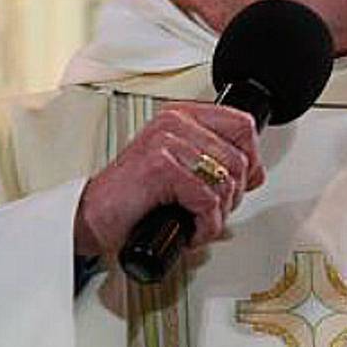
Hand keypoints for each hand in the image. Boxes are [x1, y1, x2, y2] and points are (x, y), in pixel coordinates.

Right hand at [73, 102, 263, 256]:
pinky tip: (190, 229)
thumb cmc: (133, 197)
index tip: (244, 181)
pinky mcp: (160, 166)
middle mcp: (175, 123)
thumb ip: (216, 162)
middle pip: (239, 159)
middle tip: (212, 210)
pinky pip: (206, 199)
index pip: (242, 124)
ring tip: (199, 221)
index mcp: (182, 116)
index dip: (251, 158)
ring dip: (217, 214)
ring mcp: (166, 142)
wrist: (91, 217)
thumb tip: (256, 173)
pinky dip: (204, 225)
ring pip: (225, 181)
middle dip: (233, 195)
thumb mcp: (182, 170)